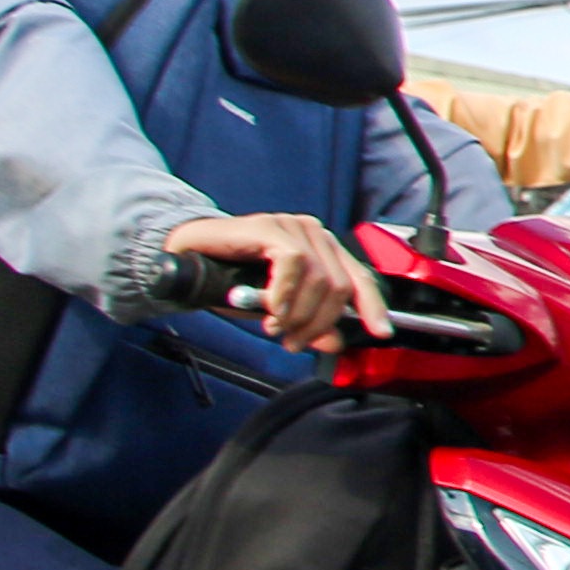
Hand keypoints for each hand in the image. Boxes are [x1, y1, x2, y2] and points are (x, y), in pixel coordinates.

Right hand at [170, 208, 370, 352]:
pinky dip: (284, 294)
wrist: (188, 260)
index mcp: (324, 251)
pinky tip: (271, 311)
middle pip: (339, 287)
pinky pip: (293, 263)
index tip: (381, 333)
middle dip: (317, 323)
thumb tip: (334, 341)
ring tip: (275, 328)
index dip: (373, 307)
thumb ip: (307, 323)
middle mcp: (315, 235)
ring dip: (298, 314)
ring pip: (319, 278)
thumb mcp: (277, 311)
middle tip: (293, 342)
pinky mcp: (271, 227)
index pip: (360, 279)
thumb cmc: (232, 281)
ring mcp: (294, 227)